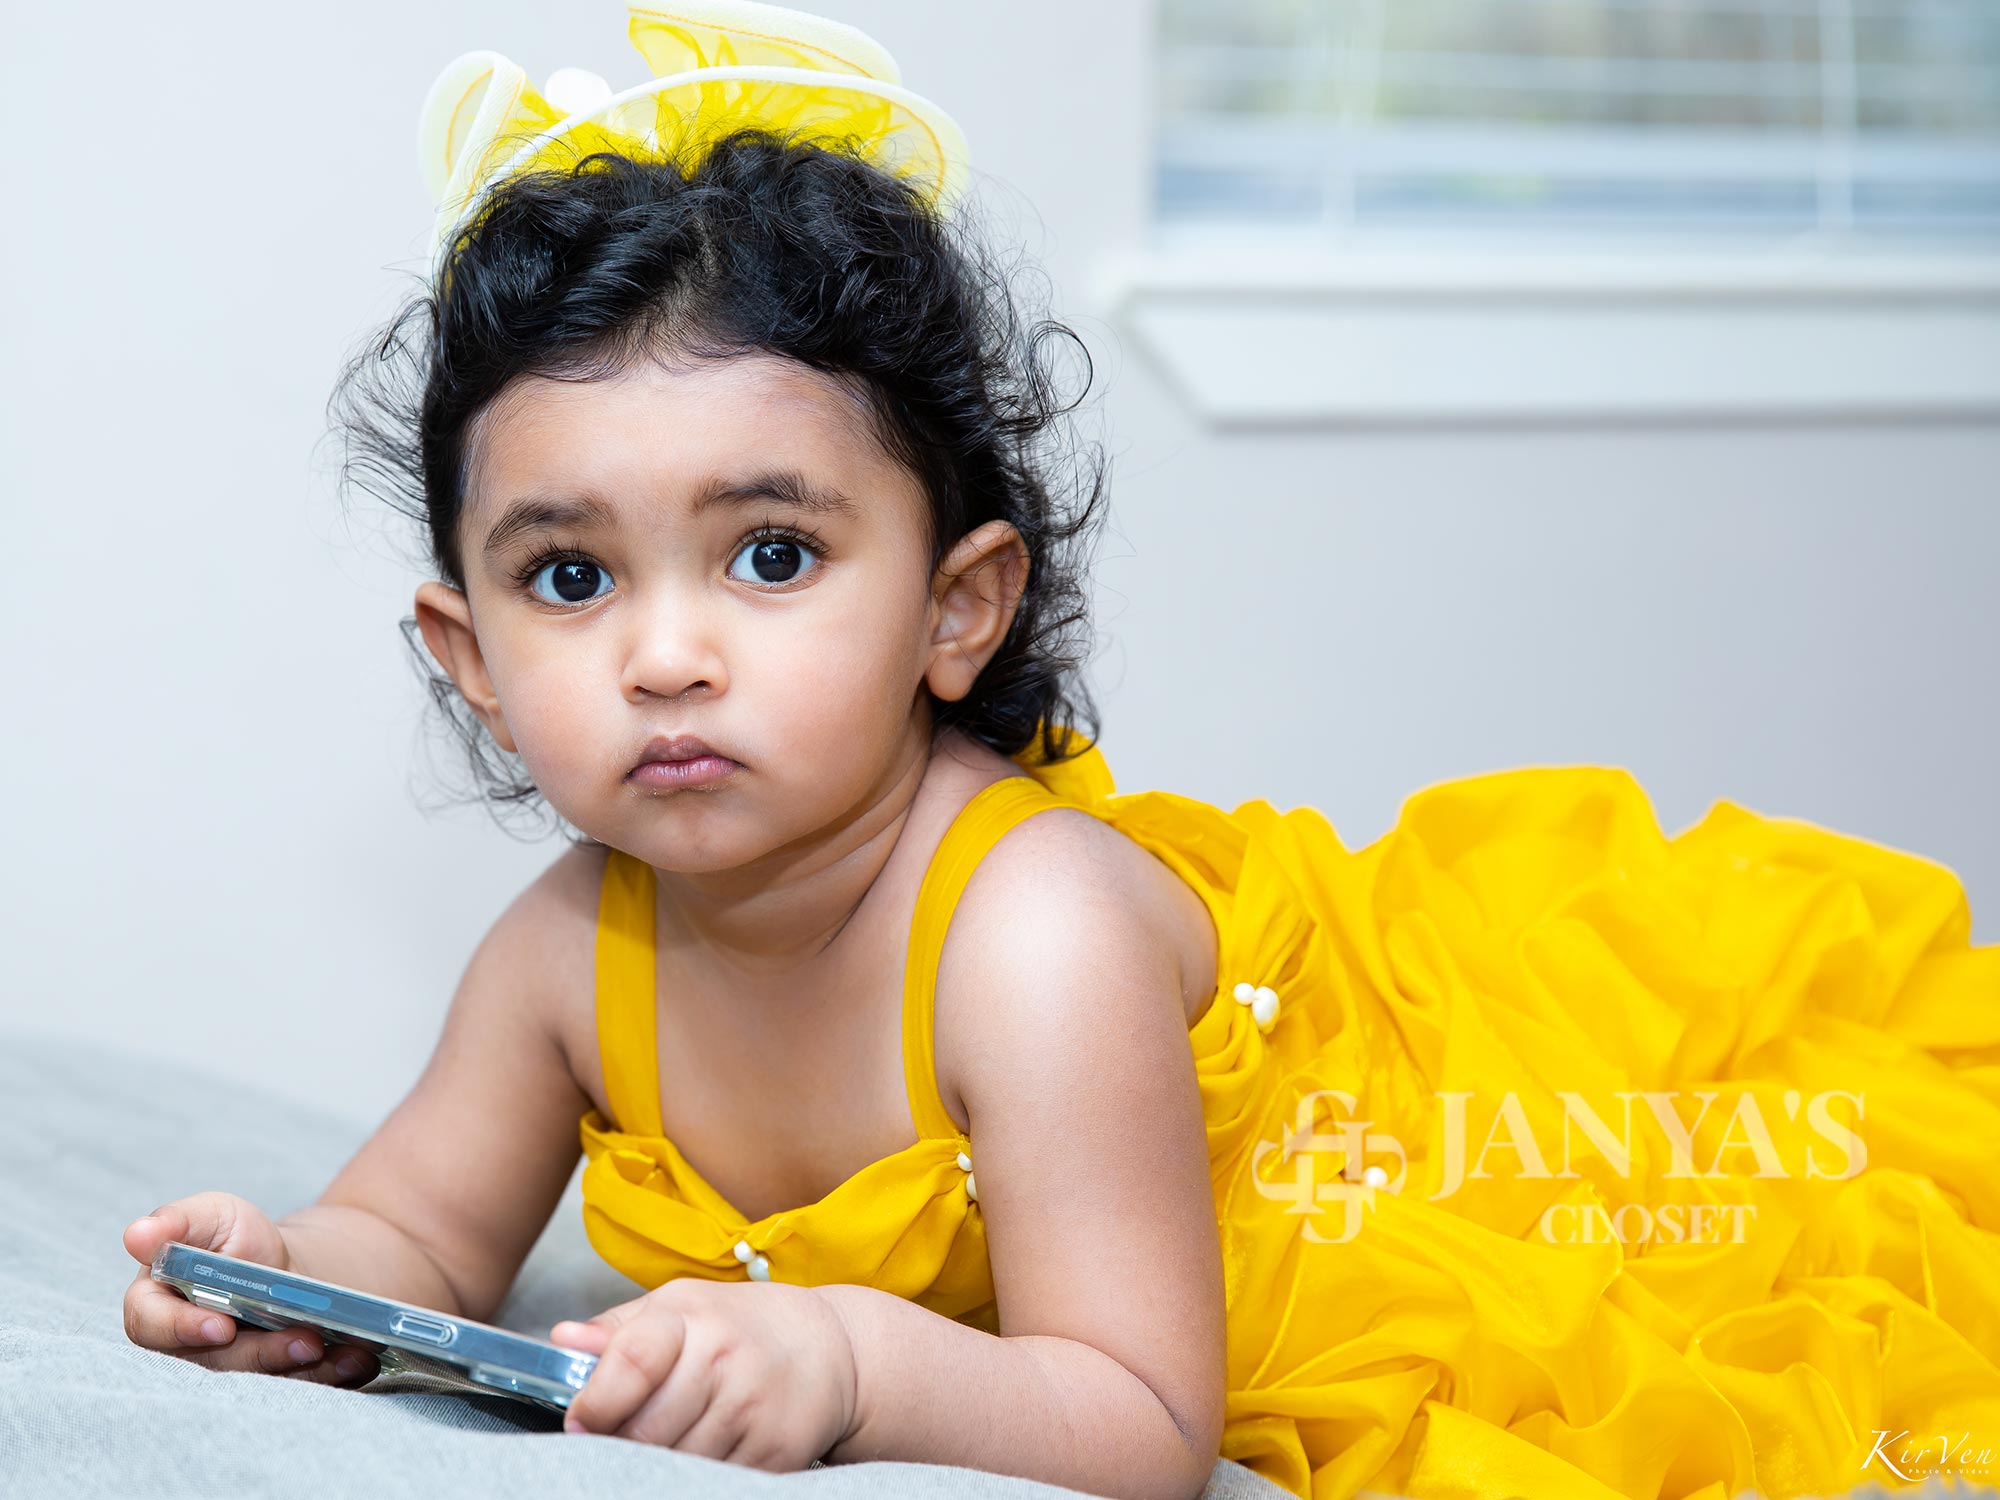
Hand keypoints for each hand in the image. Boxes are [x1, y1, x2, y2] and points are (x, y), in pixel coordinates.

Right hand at [121, 1192, 377, 1387]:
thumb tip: (136, 1234)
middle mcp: (186, 1348)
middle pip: (213, 1364)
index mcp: (157, 1306)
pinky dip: (329, 1373)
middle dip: (261, 1354)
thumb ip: (178, 1222)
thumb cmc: (234, 1238)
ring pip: (257, 1381)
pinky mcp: (270, 1382)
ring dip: (298, 1369)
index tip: (221, 1326)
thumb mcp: (213, 1216)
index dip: (183, 1329)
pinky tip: (356, 1358)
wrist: (284, 1267)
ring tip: (331, 1346)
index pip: (152, 1327)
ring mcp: (229, 1370)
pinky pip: (296, 1387)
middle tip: (304, 1341)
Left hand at [549, 1277, 856, 1470]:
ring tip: (669, 1440)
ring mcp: (752, 1408)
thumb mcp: (681, 1307)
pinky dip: (696, 1477)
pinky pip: (712, 1482)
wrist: (830, 1348)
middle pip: (644, 1431)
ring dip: (657, 1465)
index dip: (596, 1402)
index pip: (631, 1361)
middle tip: (624, 1437)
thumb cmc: (741, 1326)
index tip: (582, 1421)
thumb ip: (618, 1329)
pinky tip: (705, 1449)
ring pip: (674, 1464)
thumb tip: (561, 1341)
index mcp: (692, 1317)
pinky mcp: (774, 1452)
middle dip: (622, 1442)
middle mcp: (725, 1359)